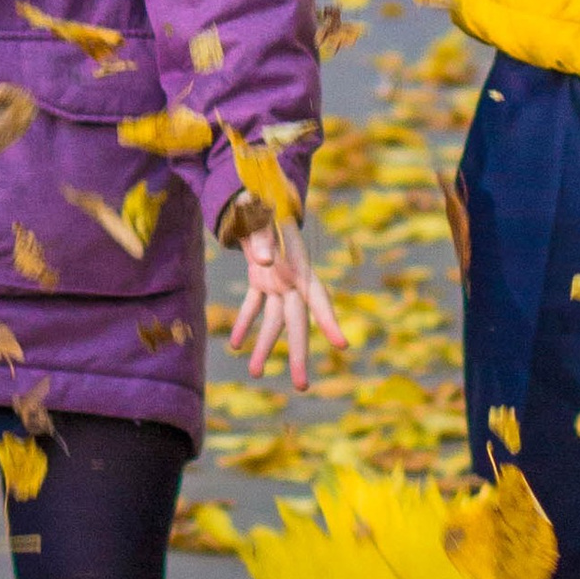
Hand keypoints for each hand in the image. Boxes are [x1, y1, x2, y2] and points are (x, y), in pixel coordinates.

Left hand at [228, 215, 345, 390]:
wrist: (253, 191)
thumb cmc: (259, 198)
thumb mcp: (258, 212)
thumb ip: (261, 236)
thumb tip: (262, 264)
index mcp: (298, 261)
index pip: (318, 296)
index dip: (329, 320)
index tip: (343, 346)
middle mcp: (292, 275)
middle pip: (298, 319)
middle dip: (299, 352)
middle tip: (301, 386)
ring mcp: (277, 279)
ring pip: (275, 319)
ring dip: (265, 345)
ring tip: (255, 373)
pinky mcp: (261, 280)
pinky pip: (254, 306)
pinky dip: (246, 323)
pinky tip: (236, 345)